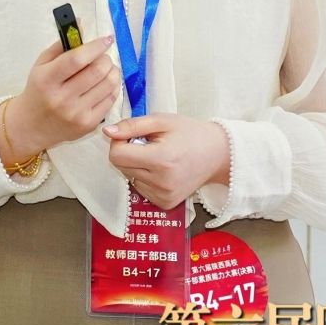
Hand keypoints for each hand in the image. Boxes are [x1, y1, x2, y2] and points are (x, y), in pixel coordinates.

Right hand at [9, 35, 123, 154]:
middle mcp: (62, 98)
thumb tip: (82, 24)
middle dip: (106, 58)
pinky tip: (104, 83)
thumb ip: (62, 44)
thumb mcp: (42, 65)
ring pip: (108, 84)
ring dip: (112, 71)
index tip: (106, 38)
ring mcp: (76, 113)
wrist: (31, 126)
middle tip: (103, 55)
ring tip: (106, 68)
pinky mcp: (88, 124)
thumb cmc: (38, 90)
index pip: (76, 59)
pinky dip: (112, 86)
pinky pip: (111, 100)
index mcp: (47, 80)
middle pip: (97, 71)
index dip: (95, 46)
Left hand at [102, 114, 230, 210]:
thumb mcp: (162, 121)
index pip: (116, 156)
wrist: (218, 154)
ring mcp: (163, 196)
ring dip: (137, 166)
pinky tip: (162, 169)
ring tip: (159, 157)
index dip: (119, 142)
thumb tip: (107, 131)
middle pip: (120, 167)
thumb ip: (132, 125)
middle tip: (149, 144)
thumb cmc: (190, 133)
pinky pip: (140, 188)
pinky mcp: (165, 203)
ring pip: (129, 177)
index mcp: (161, 159)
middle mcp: (161, 182)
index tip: (132, 135)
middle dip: (128, 152)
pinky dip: (145, 177)